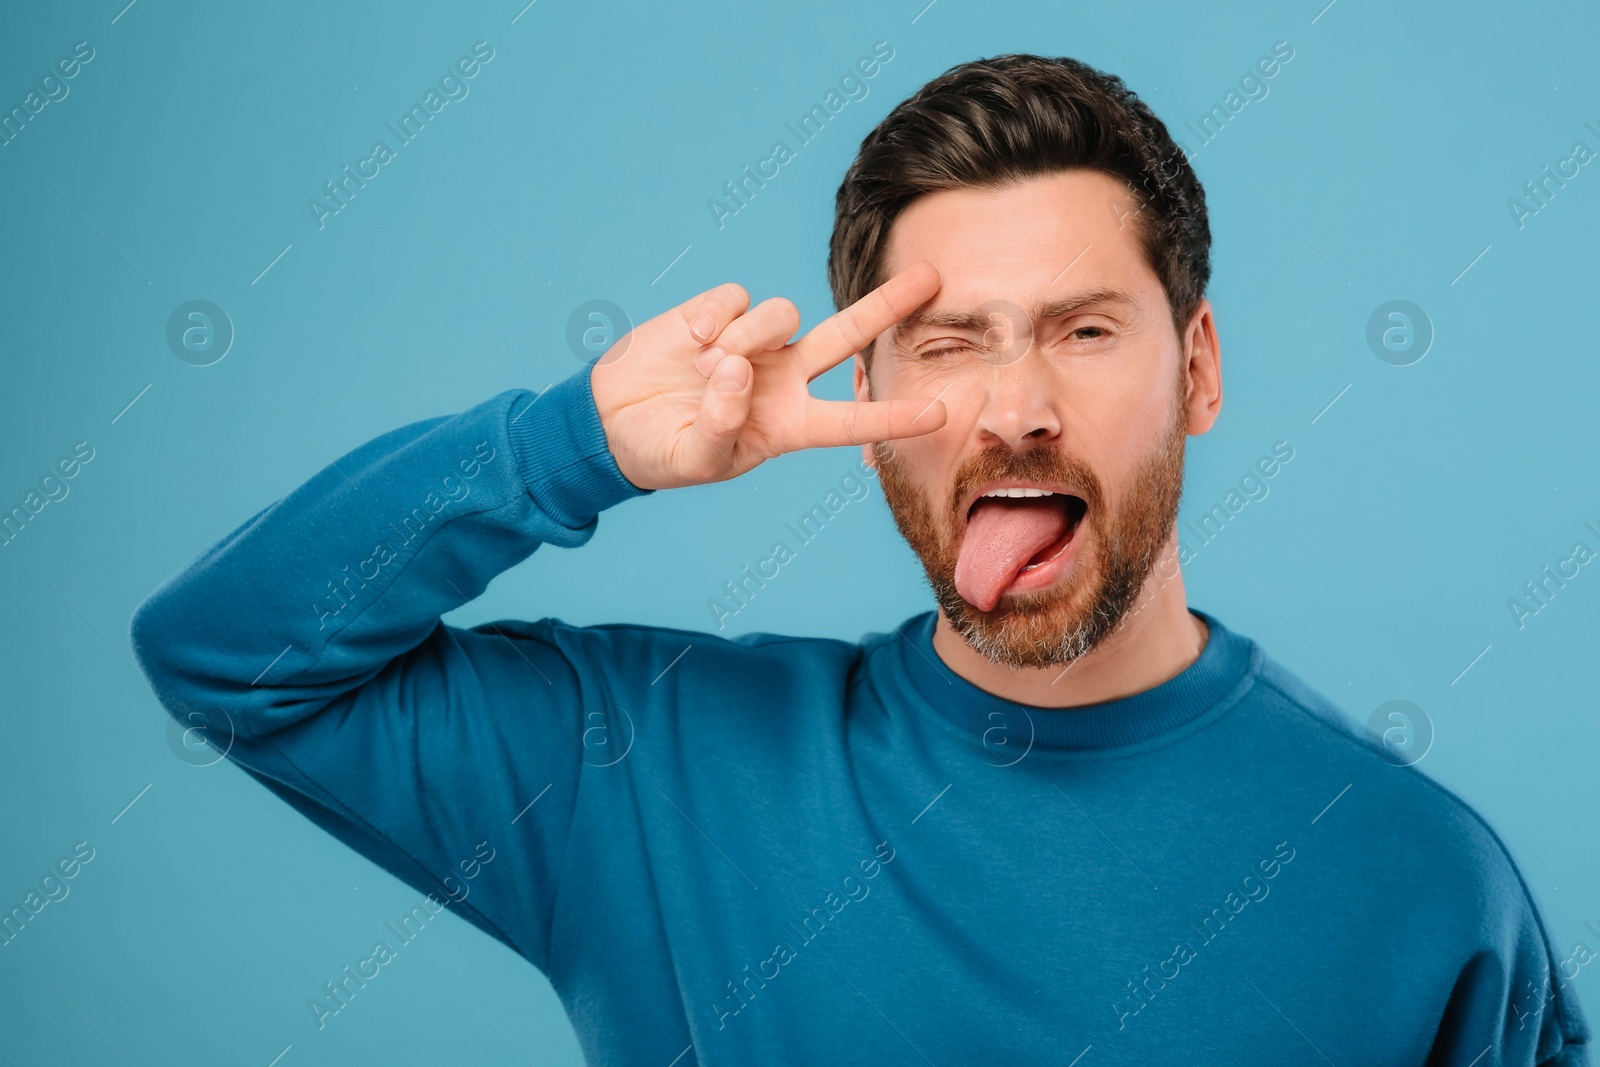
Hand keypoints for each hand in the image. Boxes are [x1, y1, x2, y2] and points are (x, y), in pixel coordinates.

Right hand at [589, 261, 946, 489]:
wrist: (612, 421)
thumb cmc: (663, 451)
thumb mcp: (694, 459)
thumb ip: (720, 424)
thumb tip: (739, 369)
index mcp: (788, 424)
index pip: (852, 420)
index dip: (894, 417)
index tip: (941, 412)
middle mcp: (782, 377)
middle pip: (847, 335)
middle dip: (887, 305)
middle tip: (932, 276)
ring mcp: (753, 342)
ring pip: (783, 313)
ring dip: (748, 336)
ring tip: (707, 365)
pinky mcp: (718, 312)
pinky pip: (737, 298)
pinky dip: (716, 317)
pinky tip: (692, 341)